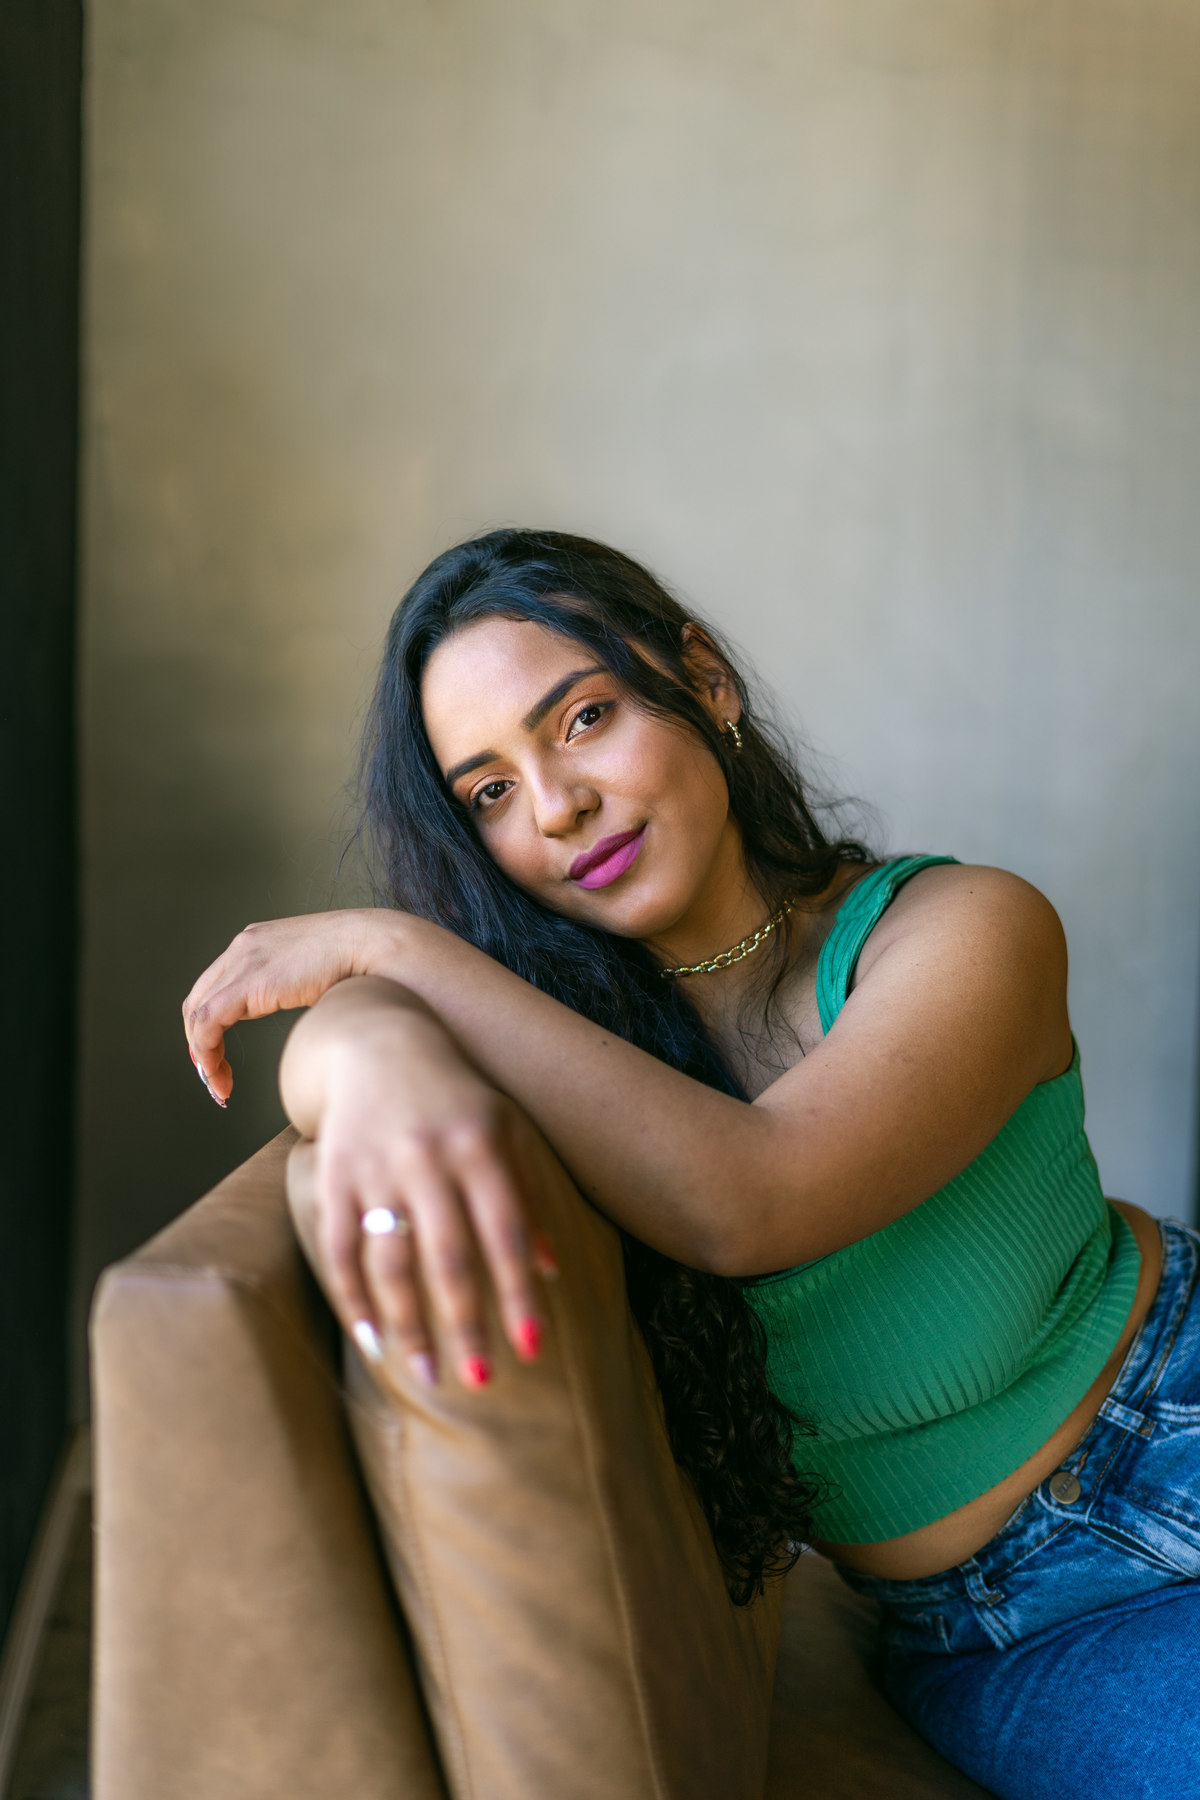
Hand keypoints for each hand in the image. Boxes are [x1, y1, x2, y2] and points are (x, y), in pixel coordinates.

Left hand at [182, 909, 400, 1102]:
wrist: (375, 946)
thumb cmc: (361, 963)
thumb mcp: (314, 973)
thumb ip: (295, 987)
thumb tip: (301, 1008)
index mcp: (257, 942)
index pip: (214, 986)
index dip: (209, 1026)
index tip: (220, 1058)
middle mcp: (243, 946)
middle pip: (198, 1000)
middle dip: (200, 1043)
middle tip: (214, 1077)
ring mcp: (243, 960)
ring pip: (197, 1014)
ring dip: (203, 1056)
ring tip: (220, 1086)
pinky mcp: (249, 983)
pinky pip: (208, 1023)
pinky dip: (207, 1053)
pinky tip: (220, 1075)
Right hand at [299, 1005, 556, 1389]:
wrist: (375, 1041)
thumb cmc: (455, 1096)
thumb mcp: (506, 1129)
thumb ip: (530, 1194)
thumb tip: (553, 1269)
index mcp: (480, 1146)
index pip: (506, 1232)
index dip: (519, 1293)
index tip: (533, 1349)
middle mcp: (428, 1158)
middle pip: (449, 1257)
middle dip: (466, 1324)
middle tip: (480, 1380)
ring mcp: (375, 1168)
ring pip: (391, 1261)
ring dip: (410, 1324)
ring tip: (428, 1374)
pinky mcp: (333, 1177)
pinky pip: (339, 1249)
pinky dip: (354, 1299)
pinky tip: (373, 1341)